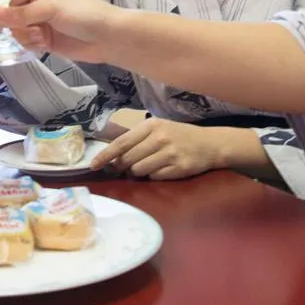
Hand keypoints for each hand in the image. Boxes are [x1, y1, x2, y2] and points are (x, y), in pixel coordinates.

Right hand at [0, 0, 118, 63]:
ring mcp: (41, 22)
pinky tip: (44, 45)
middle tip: (5, 37)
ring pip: (18, 32)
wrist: (108, 37)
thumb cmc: (83, 13)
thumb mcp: (50, 8)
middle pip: (11, 17)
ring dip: (25, 37)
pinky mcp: (46, 40)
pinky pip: (27, 43)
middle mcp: (37, 3)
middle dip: (13, 28)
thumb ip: (21, 13)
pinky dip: (31, 45)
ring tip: (41, 38)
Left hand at [89, 118, 226, 179]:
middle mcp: (159, 138)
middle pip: (128, 160)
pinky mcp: (179, 168)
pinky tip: (163, 169)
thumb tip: (112, 156)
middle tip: (123, 169)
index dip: (105, 156)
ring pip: (139, 171)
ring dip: (139, 172)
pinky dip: (154, 177)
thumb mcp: (159, 129)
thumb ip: (137, 139)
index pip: (121, 143)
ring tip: (149, 166)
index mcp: (151, 125)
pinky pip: (155, 178)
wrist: (211, 144)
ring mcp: (170, 153)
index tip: (93, 165)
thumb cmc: (180, 136)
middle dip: (122, 167)